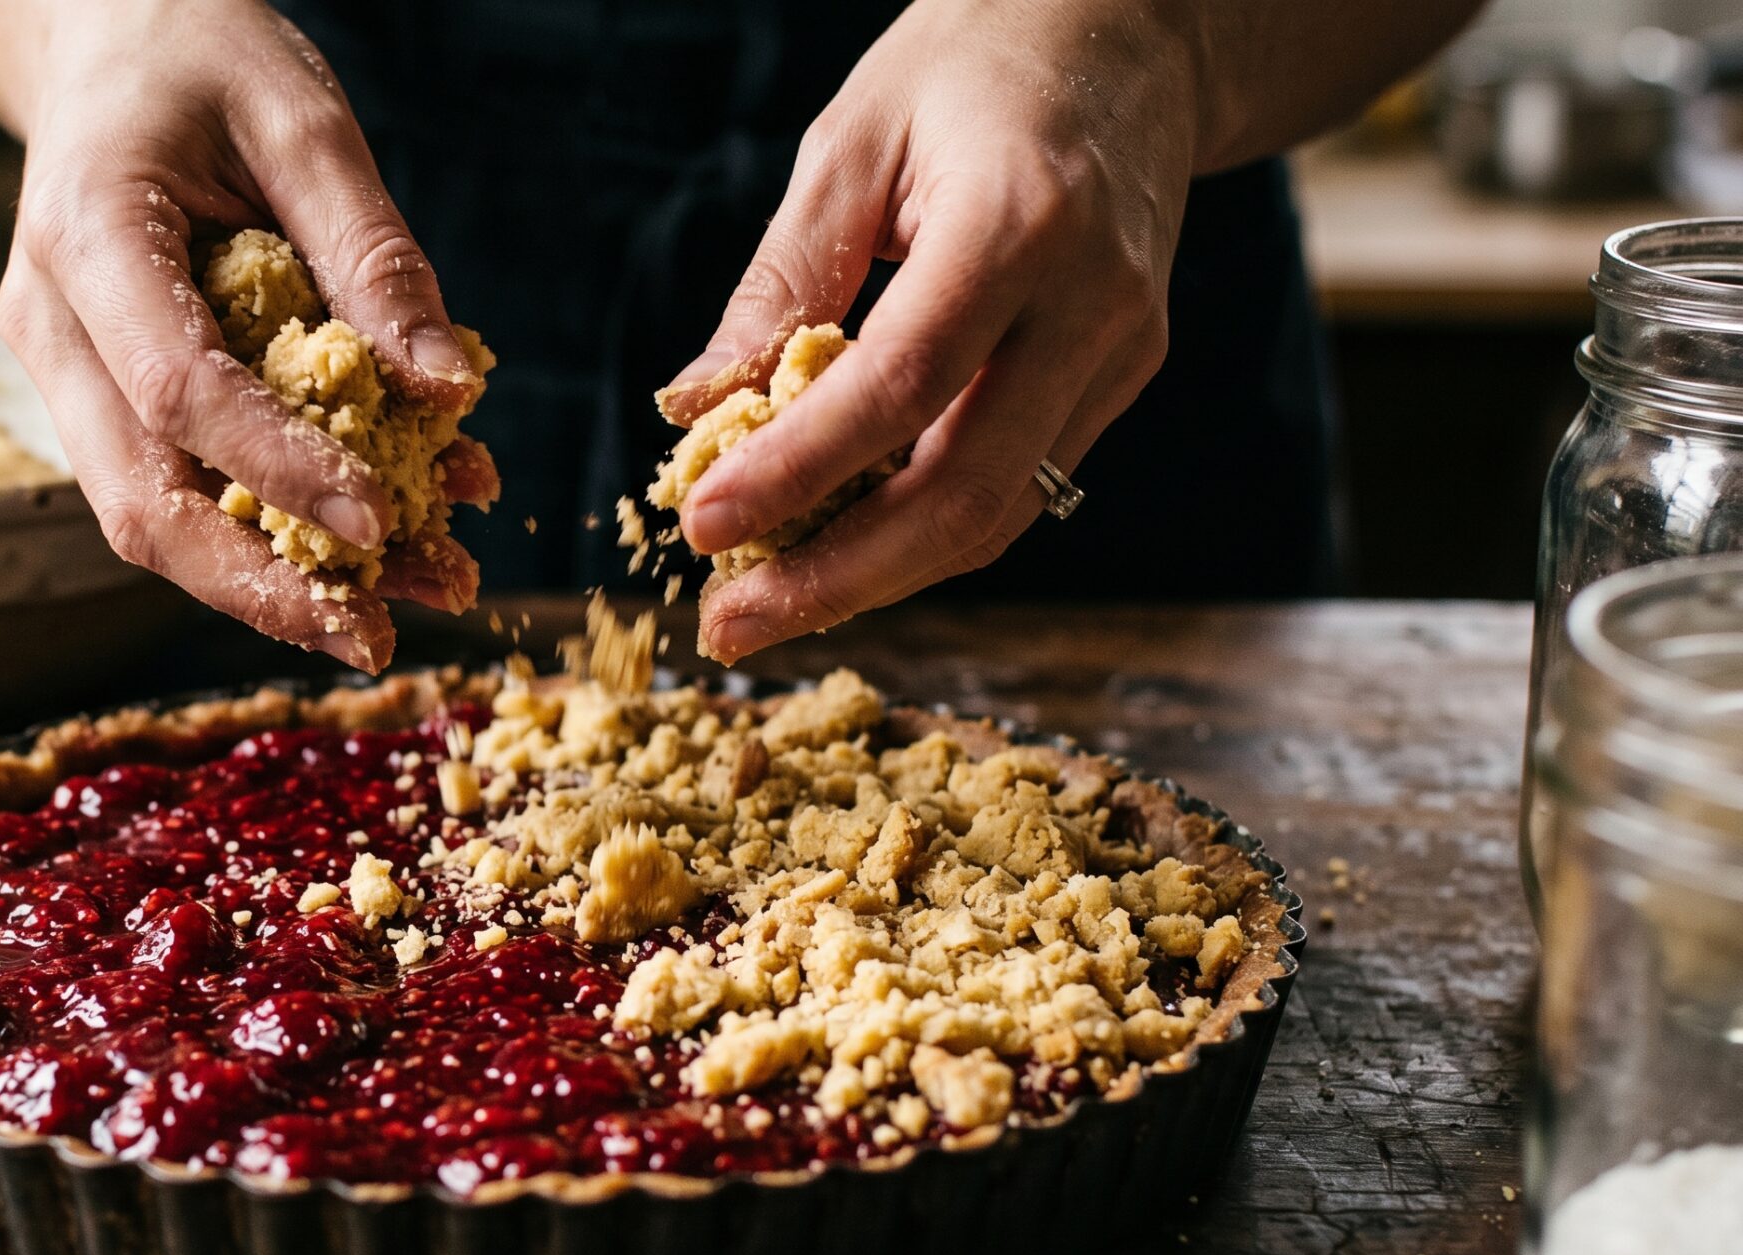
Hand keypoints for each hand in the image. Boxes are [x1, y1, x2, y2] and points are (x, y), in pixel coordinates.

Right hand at [0, 0, 485, 671]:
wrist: (105, 38)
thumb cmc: (199, 53)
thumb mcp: (304, 120)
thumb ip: (372, 253)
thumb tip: (447, 389)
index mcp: (88, 235)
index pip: (179, 393)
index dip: (280, 471)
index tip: (383, 523)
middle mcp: (52, 323)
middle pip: (139, 501)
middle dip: (261, 586)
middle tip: (377, 635)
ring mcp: (64, 369)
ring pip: (153, 517)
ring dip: (281, 576)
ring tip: (420, 589)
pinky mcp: (102, 393)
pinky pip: (183, 482)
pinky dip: (279, 522)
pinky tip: (392, 529)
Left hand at [657, 0, 1197, 662]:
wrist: (1132, 32)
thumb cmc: (972, 65)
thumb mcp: (851, 143)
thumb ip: (781, 282)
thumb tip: (690, 409)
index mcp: (1020, 221)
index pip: (901, 384)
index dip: (798, 470)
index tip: (701, 527)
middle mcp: (1092, 301)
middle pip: (965, 489)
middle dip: (838, 578)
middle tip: (728, 626)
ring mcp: (1123, 348)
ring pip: (1000, 512)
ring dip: (878, 577)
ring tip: (768, 607)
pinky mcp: (1123, 374)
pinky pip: (1019, 483)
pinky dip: (924, 531)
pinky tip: (841, 550)